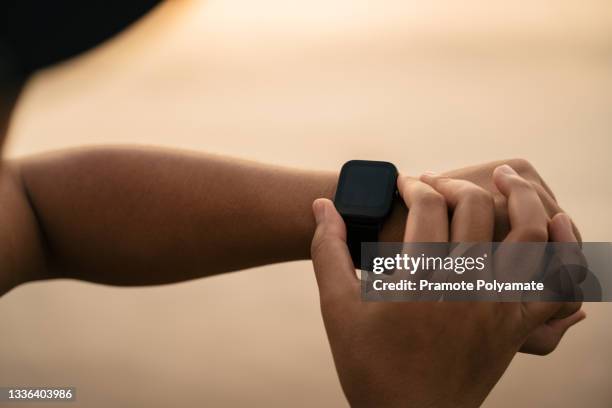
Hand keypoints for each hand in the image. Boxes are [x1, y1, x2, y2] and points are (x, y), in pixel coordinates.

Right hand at [310, 165, 582, 406]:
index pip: (426, 207)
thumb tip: (320, 204)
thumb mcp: (337, 308)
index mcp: (420, 281)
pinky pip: (560, 283)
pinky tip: (557, 223)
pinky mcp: (519, 326)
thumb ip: (327, 250)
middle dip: (455, 184)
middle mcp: (467, 288)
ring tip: (505, 177)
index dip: (413, 185)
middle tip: (437, 184)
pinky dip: (568, 250)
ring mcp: (500, 306)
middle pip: (476, 209)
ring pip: (531, 234)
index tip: (404, 184)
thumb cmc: (369, 365)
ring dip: (521, 197)